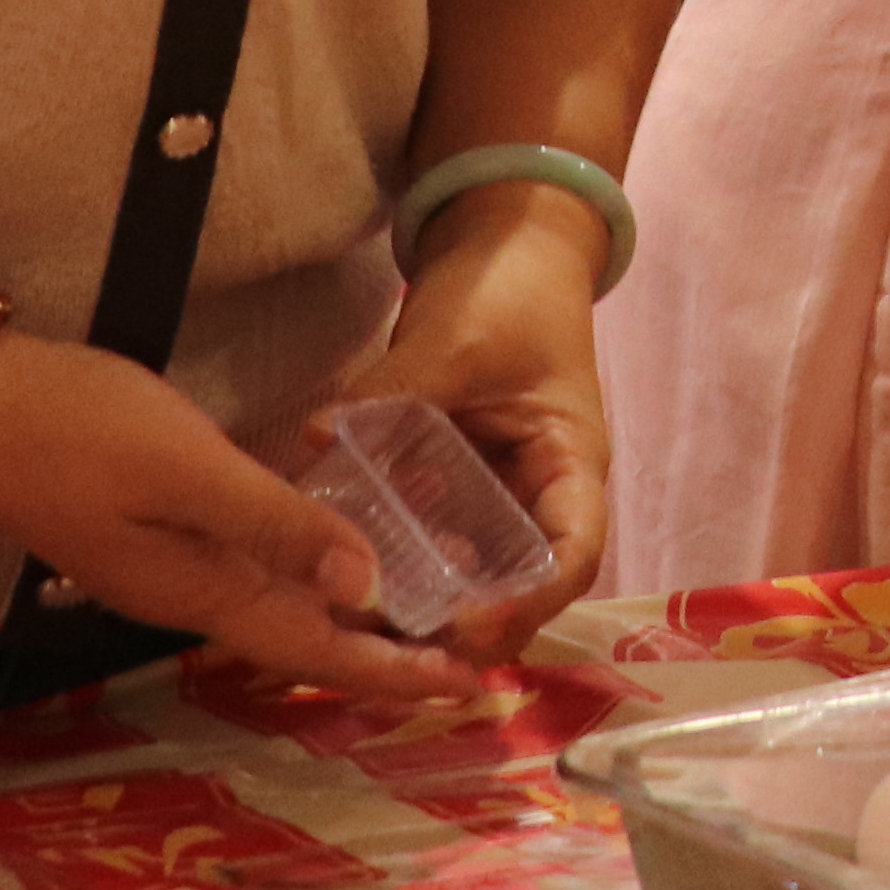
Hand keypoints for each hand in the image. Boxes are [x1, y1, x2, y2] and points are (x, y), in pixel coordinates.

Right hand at [0, 333, 467, 704]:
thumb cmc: (76, 433)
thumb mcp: (189, 473)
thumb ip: (275, 527)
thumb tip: (365, 587)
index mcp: (204, 593)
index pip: (320, 651)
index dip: (397, 671)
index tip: (474, 687)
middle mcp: (190, 594)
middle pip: (307, 641)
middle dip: (387, 657)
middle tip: (470, 662)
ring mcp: (171, 563)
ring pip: (283, 608)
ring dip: (353, 620)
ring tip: (424, 618)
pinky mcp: (160, 526)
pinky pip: (256, 568)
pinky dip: (310, 570)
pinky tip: (338, 550)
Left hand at [316, 182, 610, 659]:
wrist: (509, 246)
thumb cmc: (509, 291)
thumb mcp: (454, 340)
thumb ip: (391, 392)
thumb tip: (316, 438)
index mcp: (569, 462)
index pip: (572, 555)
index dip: (528, 601)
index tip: (465, 623)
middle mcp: (540, 493)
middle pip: (524, 588)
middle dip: (470, 626)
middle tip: (398, 644)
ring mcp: (498, 494)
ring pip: (476, 576)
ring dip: (430, 604)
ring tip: (365, 620)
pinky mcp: (456, 486)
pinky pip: (432, 542)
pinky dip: (399, 564)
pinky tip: (348, 571)